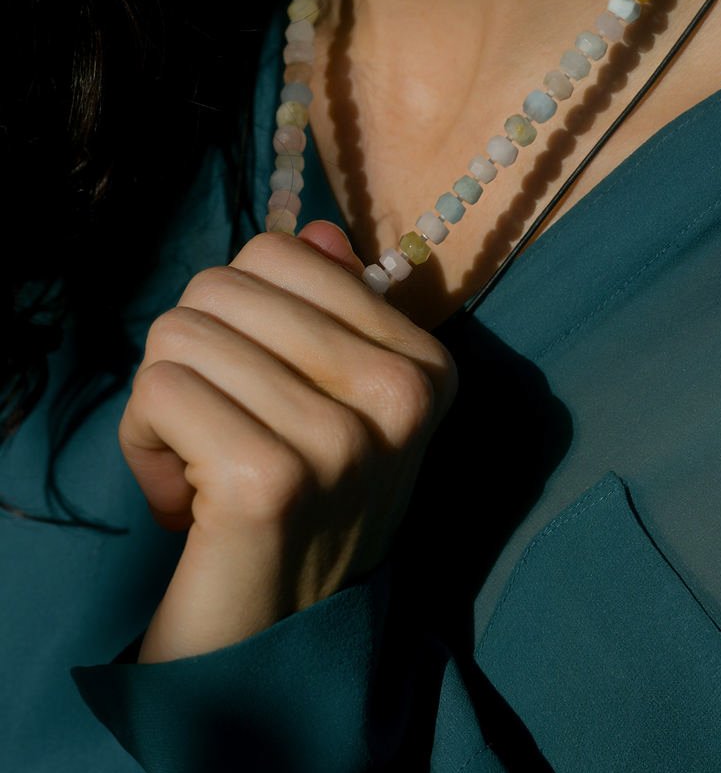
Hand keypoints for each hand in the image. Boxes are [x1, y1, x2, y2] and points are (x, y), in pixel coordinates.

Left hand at [119, 223, 456, 663]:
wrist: (275, 642)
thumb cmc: (297, 509)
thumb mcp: (335, 402)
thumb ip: (330, 309)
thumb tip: (318, 232)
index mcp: (424, 365)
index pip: (284, 252)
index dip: (239, 314)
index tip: (258, 388)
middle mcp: (400, 394)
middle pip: (222, 285)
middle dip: (193, 353)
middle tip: (217, 428)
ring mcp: (342, 437)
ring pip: (180, 333)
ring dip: (162, 405)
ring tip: (198, 468)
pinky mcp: (270, 480)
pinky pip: (159, 389)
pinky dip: (143, 440)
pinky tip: (178, 498)